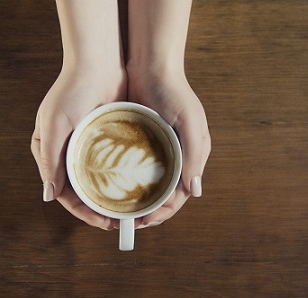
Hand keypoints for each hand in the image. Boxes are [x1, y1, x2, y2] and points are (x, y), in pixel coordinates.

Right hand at [31, 67, 126, 229]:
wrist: (98, 61)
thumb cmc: (72, 90)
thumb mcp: (55, 124)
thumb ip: (50, 160)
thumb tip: (49, 196)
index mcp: (51, 153)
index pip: (65, 192)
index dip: (83, 211)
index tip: (104, 222)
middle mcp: (69, 153)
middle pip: (84, 191)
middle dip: (100, 208)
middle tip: (121, 221)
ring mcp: (89, 147)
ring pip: (100, 181)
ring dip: (112, 196)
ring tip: (131, 210)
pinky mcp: (107, 139)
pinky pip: (114, 165)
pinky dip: (121, 178)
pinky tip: (136, 188)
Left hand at [127, 67, 210, 228]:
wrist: (151, 65)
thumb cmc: (174, 93)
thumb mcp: (191, 122)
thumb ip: (194, 156)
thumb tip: (193, 191)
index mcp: (190, 156)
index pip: (179, 194)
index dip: (164, 211)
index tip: (145, 221)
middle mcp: (175, 158)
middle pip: (162, 194)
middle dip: (148, 211)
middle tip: (128, 222)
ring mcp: (157, 151)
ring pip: (147, 185)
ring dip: (136, 200)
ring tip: (118, 211)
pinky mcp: (139, 143)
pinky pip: (134, 169)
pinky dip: (126, 182)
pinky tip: (112, 188)